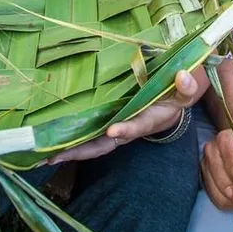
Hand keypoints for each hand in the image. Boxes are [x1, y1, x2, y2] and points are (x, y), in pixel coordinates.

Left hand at [48, 70, 199, 163]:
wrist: (168, 106)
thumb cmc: (174, 98)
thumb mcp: (184, 93)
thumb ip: (186, 87)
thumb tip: (183, 75)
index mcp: (146, 119)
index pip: (136, 125)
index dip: (126, 129)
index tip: (113, 130)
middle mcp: (127, 128)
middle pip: (104, 144)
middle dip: (82, 150)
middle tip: (57, 155)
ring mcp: (115, 128)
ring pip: (93, 143)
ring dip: (72, 150)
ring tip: (47, 156)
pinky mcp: (107, 125)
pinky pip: (89, 136)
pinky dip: (73, 142)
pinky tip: (52, 144)